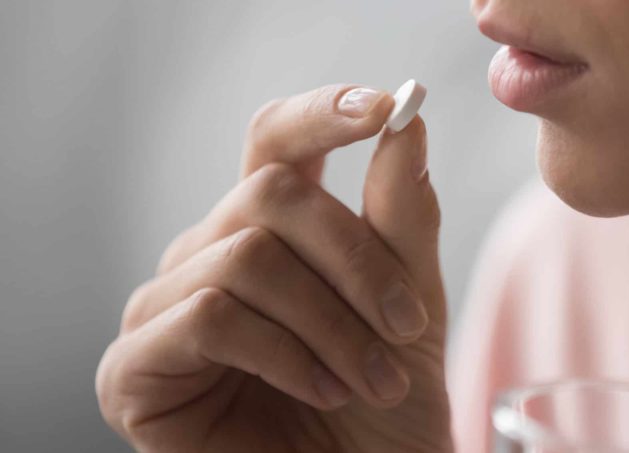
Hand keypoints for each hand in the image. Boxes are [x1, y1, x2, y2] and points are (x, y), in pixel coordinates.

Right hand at [96, 84, 451, 451]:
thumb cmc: (380, 402)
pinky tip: (325, 391)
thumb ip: (402, 219)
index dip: (321, 114)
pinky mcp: (136, 368)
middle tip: (409, 326)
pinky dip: (287, 354)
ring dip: (334, 324)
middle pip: (270, 195)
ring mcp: (165, 308)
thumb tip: (408, 123)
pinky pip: (211, 317)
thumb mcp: (409, 304)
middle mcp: (207, 253)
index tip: (384, 107)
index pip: (274, 140)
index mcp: (267, 228)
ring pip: (247, 257)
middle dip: (357, 261)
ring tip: (376, 379)